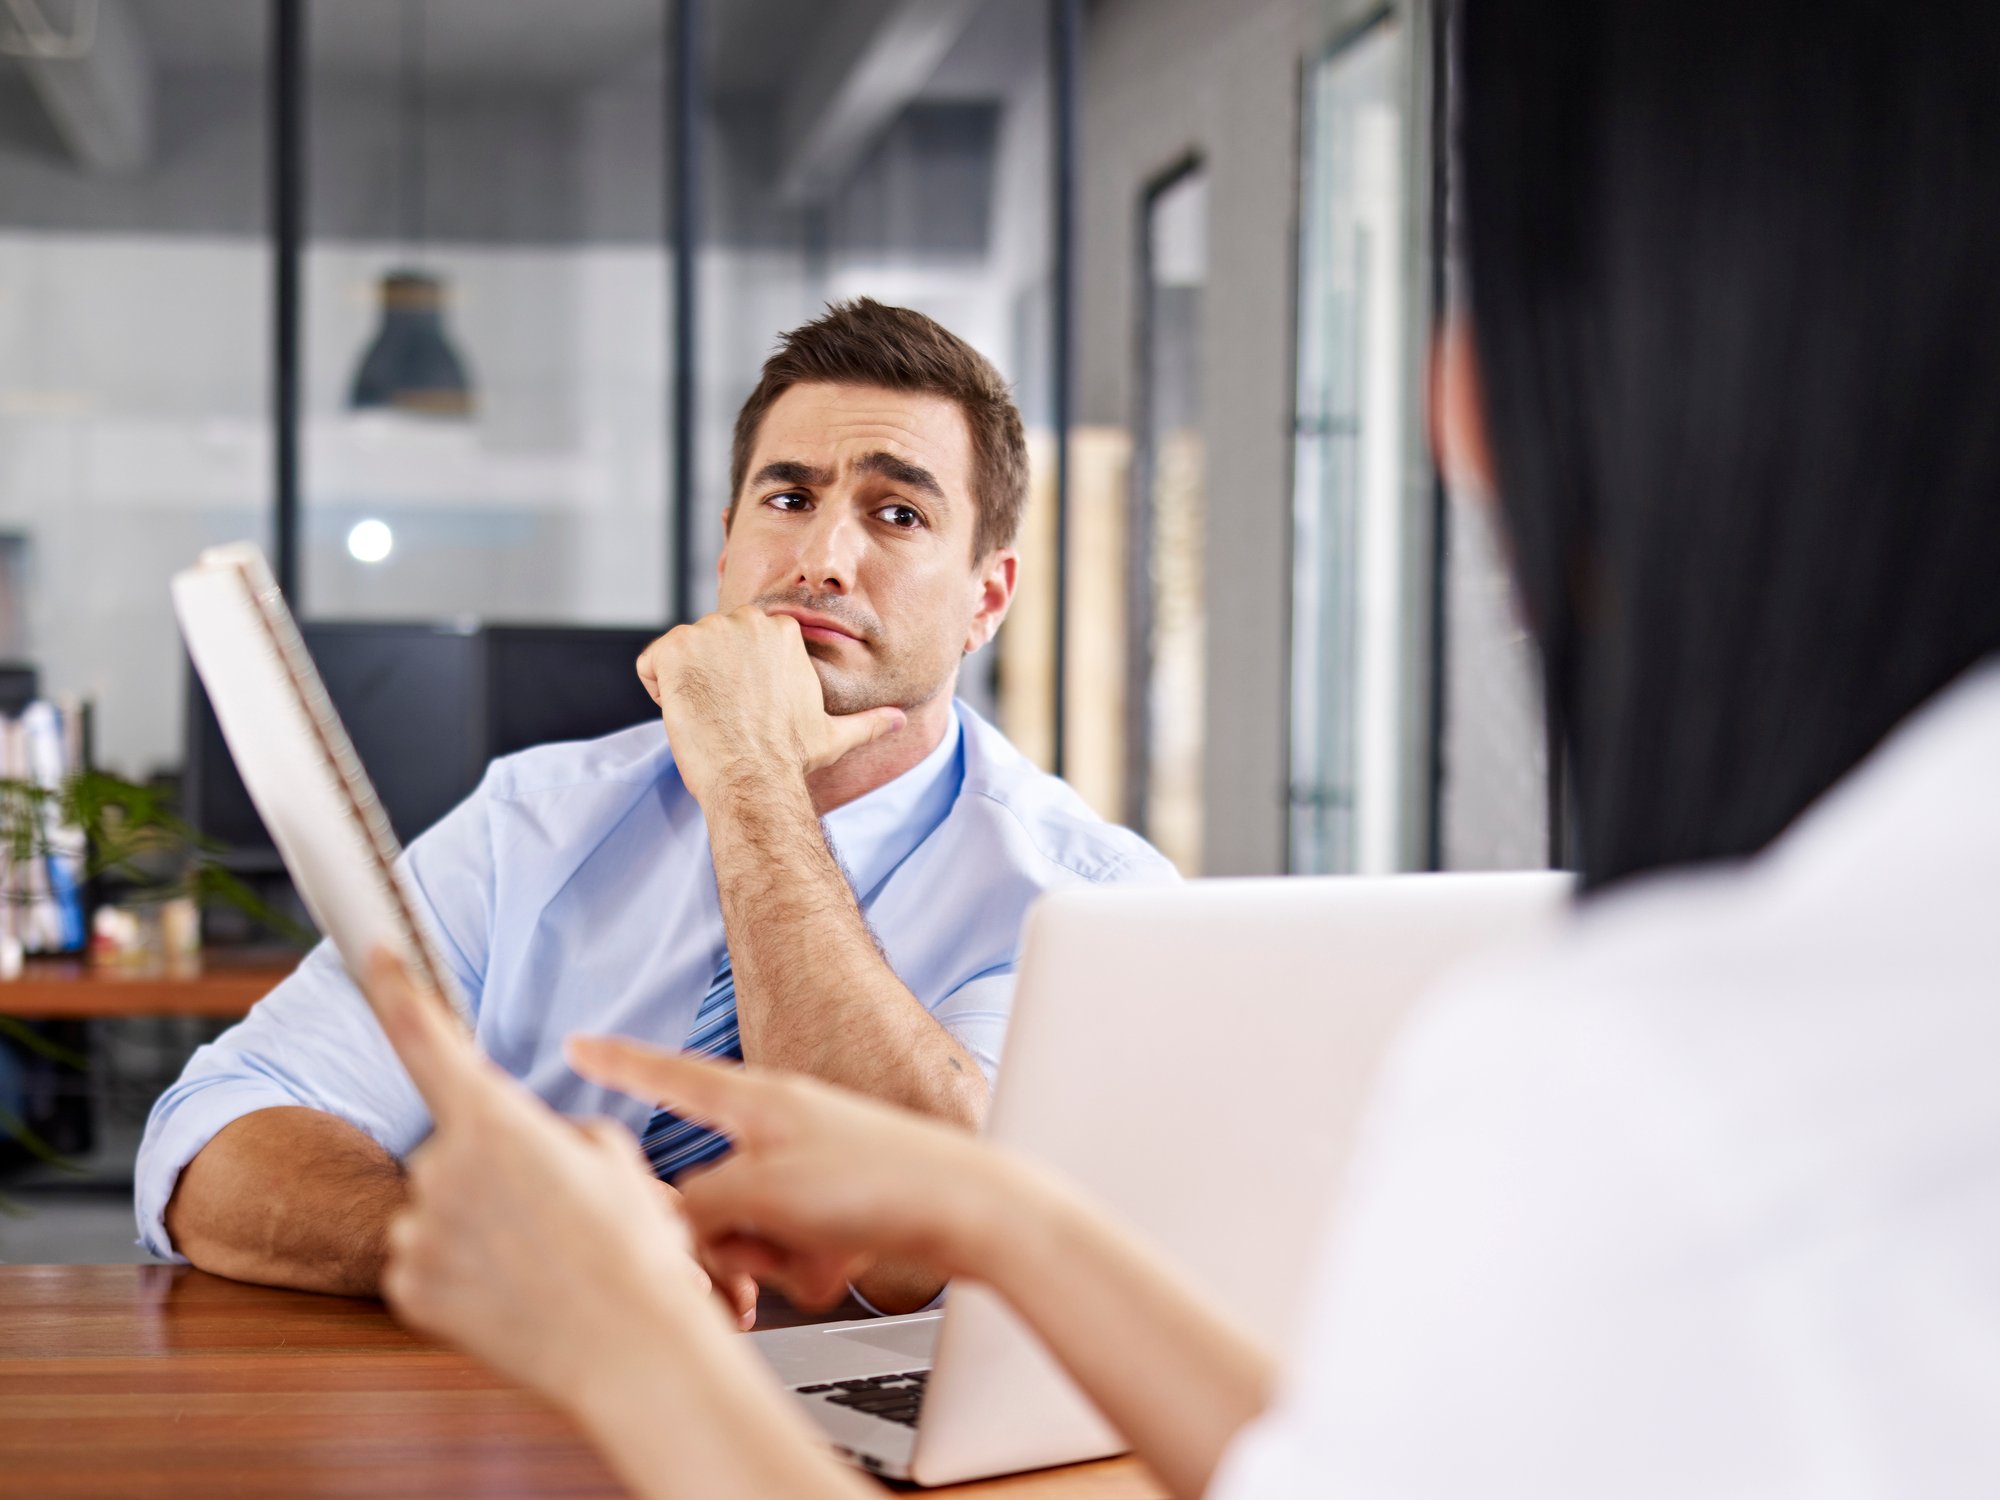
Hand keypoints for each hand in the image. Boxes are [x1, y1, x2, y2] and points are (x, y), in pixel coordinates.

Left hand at [359, 951, 736, 1407]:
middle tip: (560, 1213)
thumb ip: (559, 1133)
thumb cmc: (635, 1252)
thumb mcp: (618, 1161)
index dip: (397, 987)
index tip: (377, 952)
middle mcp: (441, 1167)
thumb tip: (534, 1146)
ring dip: (482, 1224)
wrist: (628, 1348)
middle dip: (498, 1169)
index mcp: (494, 1121)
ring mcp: (418, 1230)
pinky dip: (463, 1271)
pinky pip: (427, 1258)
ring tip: (545, 1261)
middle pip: (456, 1147)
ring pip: (441, 1207)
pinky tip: (512, 1292)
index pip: (427, 1038)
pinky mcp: (407, 1287)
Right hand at [566, 1038, 1008, 1309]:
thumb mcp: (761, 1192)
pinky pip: (788, 1250)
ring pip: (745, 1228)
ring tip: (811, 1255)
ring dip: (767, 1258)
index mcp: (759, 1100)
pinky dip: (806, 1267)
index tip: (575, 1043)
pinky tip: (841, 1265)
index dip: (617, 1062)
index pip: (669, 1074)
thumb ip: (697, 1209)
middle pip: (705, 1187)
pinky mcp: (836, 1212)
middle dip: (720, 1235)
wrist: (972, 1212)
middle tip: (743, 1260)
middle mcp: (780, 1130)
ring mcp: (809, 1172)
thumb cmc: (880, 1180)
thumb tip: (676, 1230)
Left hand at [635, 607, 903, 803]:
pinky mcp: (673, 648)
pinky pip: (649, 665)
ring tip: (709, 718)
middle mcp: (746, 621)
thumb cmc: (791, 758)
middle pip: (707, 645)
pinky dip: (657, 690)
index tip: (745, 711)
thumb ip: (867, 722)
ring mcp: (708, 632)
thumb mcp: (834, 735)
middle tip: (726, 717)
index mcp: (782, 632)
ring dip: (684, 686)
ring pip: (679, 655)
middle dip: (709, 678)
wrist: (752, 776)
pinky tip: (684, 714)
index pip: (739, 644)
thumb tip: (901, 721)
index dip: (736, 681)